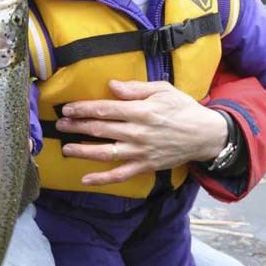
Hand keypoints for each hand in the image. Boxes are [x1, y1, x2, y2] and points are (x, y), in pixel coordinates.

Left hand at [56, 80, 228, 186]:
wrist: (205, 135)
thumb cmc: (183, 109)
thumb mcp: (163, 90)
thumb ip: (135, 89)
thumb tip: (111, 86)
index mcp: (141, 111)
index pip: (105, 109)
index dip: (83, 109)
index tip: (68, 108)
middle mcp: (138, 132)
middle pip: (100, 129)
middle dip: (77, 126)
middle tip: (61, 124)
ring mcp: (140, 152)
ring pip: (105, 153)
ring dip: (82, 151)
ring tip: (66, 148)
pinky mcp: (145, 166)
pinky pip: (120, 175)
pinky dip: (102, 179)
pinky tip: (85, 179)